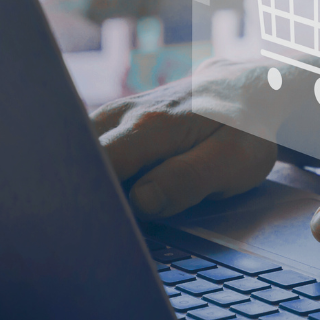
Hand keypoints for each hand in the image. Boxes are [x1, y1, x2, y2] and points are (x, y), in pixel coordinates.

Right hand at [92, 58, 291, 218]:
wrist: (244, 88)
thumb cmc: (242, 129)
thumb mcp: (233, 161)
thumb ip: (188, 179)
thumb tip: (141, 201)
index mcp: (149, 127)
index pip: (96, 166)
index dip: (92, 200)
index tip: (99, 228)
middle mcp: (120, 115)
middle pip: (75, 160)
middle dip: (81, 195)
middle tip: (95, 231)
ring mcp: (112, 116)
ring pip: (76, 154)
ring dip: (84, 185)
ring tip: (103, 214)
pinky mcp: (111, 122)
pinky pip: (86, 150)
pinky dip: (91, 174)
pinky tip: (107, 195)